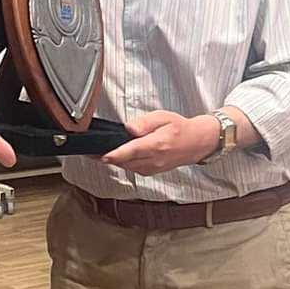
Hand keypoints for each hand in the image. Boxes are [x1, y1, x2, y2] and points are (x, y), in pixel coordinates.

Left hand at [101, 110, 219, 175]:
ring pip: (128, 167)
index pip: (132, 151)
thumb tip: (129, 128)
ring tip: (100, 154)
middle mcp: (155, 159)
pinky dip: (124, 164)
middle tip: (92, 151)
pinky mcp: (153, 171)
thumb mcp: (163, 117)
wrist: (197, 142)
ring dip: (115, 162)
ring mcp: (154, 167)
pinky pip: (134, 170)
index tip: (102, 155)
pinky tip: (119, 157)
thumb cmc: (180, 128)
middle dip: (108, 158)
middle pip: (126, 162)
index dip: (115, 155)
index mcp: (157, 144)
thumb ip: (144, 122)